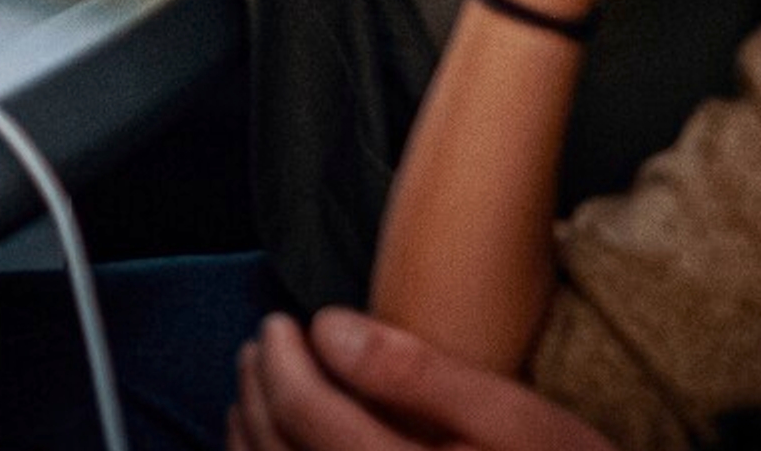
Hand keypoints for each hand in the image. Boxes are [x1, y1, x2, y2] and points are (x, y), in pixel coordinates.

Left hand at [234, 310, 615, 450]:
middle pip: (276, 450)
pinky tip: (273, 443)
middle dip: (256, 389)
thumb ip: (416, 372)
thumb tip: (327, 328)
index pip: (304, 413)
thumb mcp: (511, 416)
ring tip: (258, 386)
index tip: (282, 322)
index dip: (281, 359)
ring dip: (249, 433)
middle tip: (263, 343)